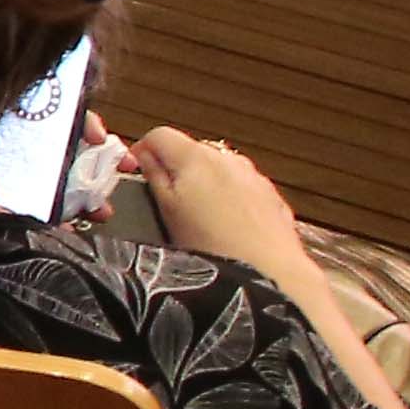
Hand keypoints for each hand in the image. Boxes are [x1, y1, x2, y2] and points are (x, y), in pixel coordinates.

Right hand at [122, 120, 313, 287]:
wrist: (269, 273)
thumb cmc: (217, 247)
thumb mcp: (166, 211)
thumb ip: (152, 175)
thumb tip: (144, 157)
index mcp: (196, 156)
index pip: (159, 135)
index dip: (143, 151)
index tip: (139, 171)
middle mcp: (228, 158)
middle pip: (190, 150)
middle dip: (176, 170)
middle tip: (167, 203)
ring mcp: (252, 175)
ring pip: (218, 169)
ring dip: (205, 185)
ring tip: (200, 220)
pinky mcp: (269, 195)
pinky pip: (241, 187)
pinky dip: (230, 199)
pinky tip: (226, 227)